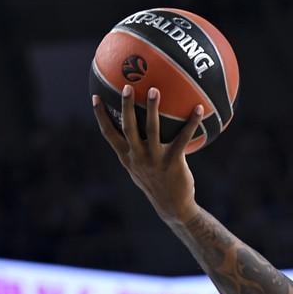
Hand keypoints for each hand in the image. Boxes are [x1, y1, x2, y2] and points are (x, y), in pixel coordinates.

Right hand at [92, 85, 203, 222]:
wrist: (172, 206)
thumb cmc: (157, 184)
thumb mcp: (140, 169)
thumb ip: (136, 152)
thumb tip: (137, 132)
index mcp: (127, 157)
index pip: (109, 134)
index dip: (101, 116)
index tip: (95, 97)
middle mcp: (138, 157)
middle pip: (128, 127)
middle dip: (126, 106)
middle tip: (127, 87)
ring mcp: (155, 159)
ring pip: (152, 129)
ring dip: (152, 109)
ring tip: (155, 91)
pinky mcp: (173, 162)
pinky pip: (183, 138)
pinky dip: (191, 123)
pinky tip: (198, 109)